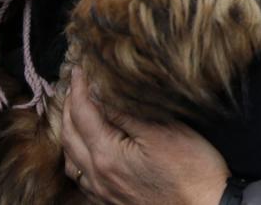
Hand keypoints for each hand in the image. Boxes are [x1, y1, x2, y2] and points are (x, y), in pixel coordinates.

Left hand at [61, 68, 229, 204]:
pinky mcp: (112, 200)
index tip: (78, 69)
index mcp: (107, 155)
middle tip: (75, 84)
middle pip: (69, 135)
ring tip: (76, 112)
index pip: (82, 114)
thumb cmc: (192, 169)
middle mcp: (97, 175)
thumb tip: (101, 93)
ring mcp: (102, 192)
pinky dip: (75, 156)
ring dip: (68, 132)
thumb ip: (127, 113)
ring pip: (70, 158)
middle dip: (68, 106)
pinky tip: (86, 149)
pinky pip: (80, 177)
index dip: (79, 88)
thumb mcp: (164, 131)